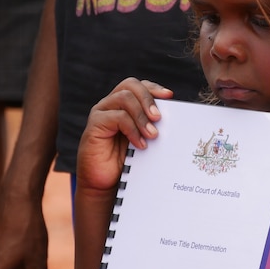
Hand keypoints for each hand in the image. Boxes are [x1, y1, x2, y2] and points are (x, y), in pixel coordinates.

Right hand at [77, 78, 172, 193]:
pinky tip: (140, 144)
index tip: (170, 96)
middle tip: (159, 118)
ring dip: (142, 115)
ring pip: (124, 98)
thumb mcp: (144, 139)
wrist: (106, 182)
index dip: (154, 88)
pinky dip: (132, 129)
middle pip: (130, 85)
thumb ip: (153, 125)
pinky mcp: (95, 124)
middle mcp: (111, 104)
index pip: (139, 86)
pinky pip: (117, 117)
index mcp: (124, 105)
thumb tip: (174, 117)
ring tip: (152, 134)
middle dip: (148, 98)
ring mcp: (101, 112)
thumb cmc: (126, 160)